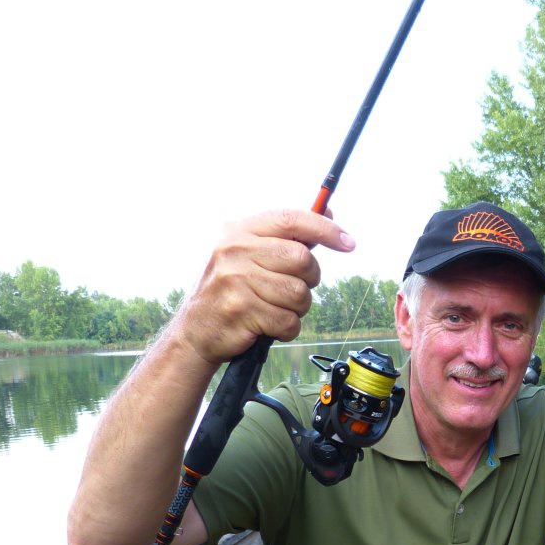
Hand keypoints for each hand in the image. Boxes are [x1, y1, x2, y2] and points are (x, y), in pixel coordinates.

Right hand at [173, 209, 354, 366]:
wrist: (196, 331)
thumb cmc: (232, 291)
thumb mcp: (248, 255)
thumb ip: (285, 236)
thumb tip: (328, 212)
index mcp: (239, 231)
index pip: (291, 219)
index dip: (325, 229)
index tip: (349, 242)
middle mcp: (235, 250)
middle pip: (303, 260)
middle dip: (309, 279)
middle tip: (294, 288)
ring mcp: (236, 280)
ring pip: (300, 294)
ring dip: (297, 308)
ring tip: (275, 308)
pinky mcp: (241, 310)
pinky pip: (289, 322)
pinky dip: (287, 329)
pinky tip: (268, 325)